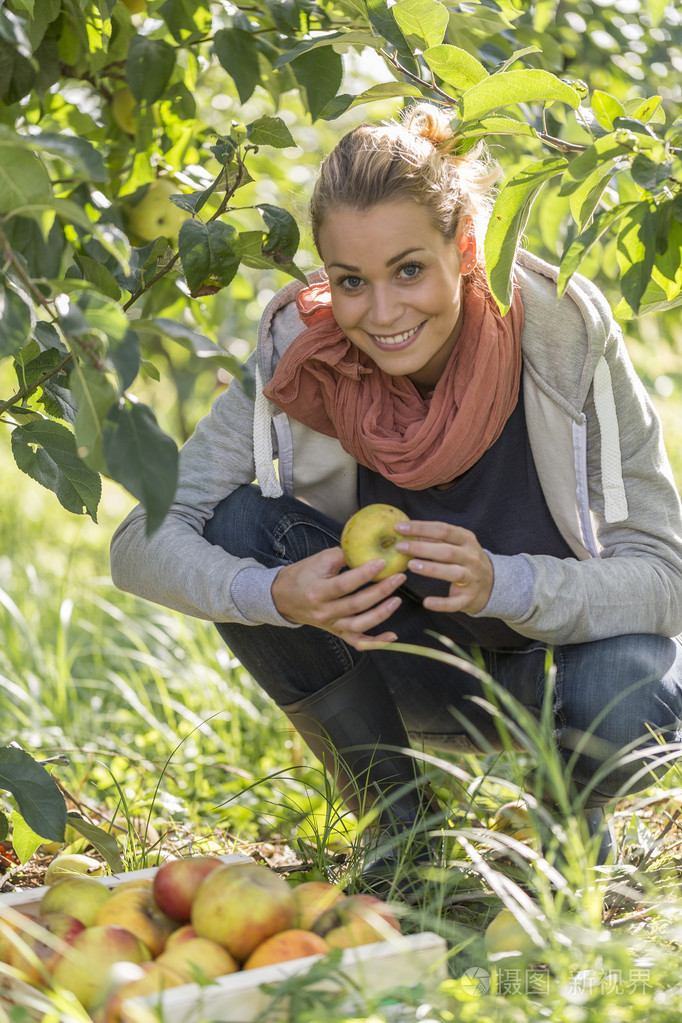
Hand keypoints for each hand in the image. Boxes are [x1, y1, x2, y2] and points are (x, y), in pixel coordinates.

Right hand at [270, 547, 405, 650]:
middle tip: (398, 577)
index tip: (382, 562)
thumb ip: (344, 554)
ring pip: (360, 625)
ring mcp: (331, 624)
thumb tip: (370, 546)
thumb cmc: (304, 575)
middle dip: (381, 591)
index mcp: (317, 591)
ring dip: (381, 614)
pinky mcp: (337, 632)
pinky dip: (376, 642)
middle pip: (356, 605)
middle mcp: (324, 612)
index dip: (364, 574)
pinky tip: (393, 636)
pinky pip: (358, 641)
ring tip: (397, 600)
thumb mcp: (319, 560)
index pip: (344, 584)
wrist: (285, 598)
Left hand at [394, 519, 492, 613]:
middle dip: (421, 548)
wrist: (493, 584)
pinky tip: (427, 602)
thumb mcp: (456, 544)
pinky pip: (455, 602)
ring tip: (411, 565)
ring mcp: (472, 578)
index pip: (443, 530)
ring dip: (431, 569)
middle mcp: (471, 557)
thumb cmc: (465, 560)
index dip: (421, 528)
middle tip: (400, 547)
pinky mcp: (469, 598)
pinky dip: (441, 603)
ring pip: (452, 573)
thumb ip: (435, 538)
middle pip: (446, 551)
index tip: (400, 528)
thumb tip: (408, 531)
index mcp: (467, 540)